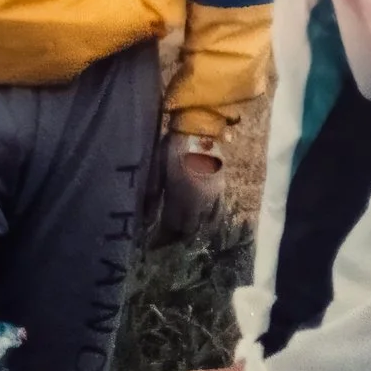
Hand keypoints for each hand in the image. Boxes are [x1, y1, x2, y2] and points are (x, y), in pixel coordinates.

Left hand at [142, 132, 226, 248]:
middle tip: (166, 241)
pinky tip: (201, 222)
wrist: (199, 127)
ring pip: (205, 223)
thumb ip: (153, 195)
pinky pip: (217, 212)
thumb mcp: (156, 168)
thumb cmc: (172, 146)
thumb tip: (148, 219)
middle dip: (177, 237)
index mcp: (182, 196)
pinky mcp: (222, 188)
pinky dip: (208, 221)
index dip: (162, 238)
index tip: (152, 243)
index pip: (172, 226)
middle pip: (190, 228)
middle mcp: (200, 201)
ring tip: (183, 234)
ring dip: (193, 230)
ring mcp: (214, 196)